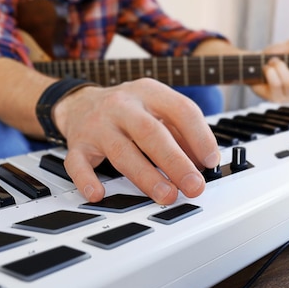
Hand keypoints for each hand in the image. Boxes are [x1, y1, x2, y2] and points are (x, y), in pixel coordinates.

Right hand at [53, 78, 220, 204]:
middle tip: (194, 185)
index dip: (200, 136)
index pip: (181, 109)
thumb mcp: (156, 108)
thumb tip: (203, 163)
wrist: (79, 103)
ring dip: (146, 176)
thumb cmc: (127, 110)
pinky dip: (87, 180)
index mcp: (149, 92)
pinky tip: (99, 193)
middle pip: (151, 132)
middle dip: (176, 162)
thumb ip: (180, 132)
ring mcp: (97, 125)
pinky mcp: (77, 144)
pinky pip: (78, 163)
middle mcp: (122, 105)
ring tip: (167, 195)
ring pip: (122, 151)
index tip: (211, 161)